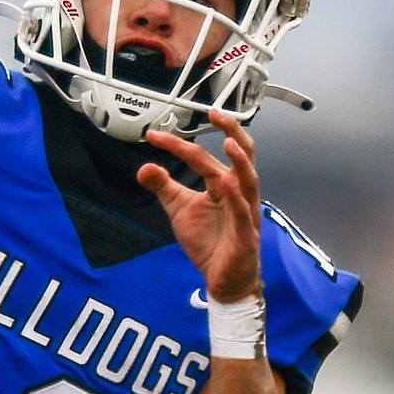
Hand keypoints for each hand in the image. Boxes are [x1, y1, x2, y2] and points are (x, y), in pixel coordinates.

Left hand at [138, 112, 261, 301]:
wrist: (222, 280)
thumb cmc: (209, 241)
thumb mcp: (179, 209)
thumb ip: (164, 186)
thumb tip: (144, 167)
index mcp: (222, 184)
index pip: (202, 156)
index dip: (178, 144)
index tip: (154, 135)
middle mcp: (238, 192)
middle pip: (242, 155)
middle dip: (232, 132)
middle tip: (216, 112)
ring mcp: (245, 212)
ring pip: (249, 180)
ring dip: (240, 161)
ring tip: (229, 141)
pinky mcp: (246, 235)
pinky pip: (243, 212)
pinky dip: (236, 197)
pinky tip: (228, 184)